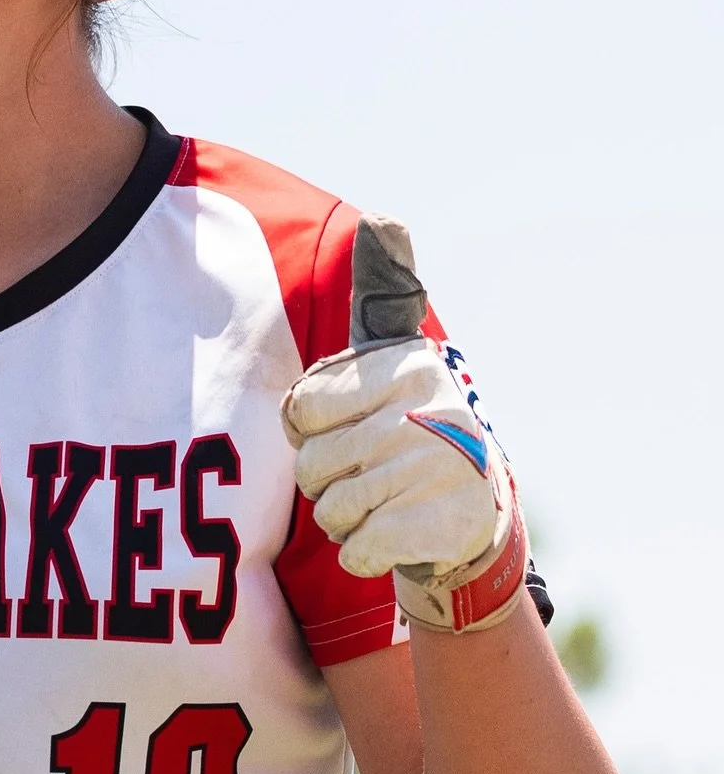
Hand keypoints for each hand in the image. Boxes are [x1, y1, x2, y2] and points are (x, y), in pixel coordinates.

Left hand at [279, 218, 526, 632]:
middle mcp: (429, 411)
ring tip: (384, 503)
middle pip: (310, 467)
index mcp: (407, 366)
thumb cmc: (412, 427)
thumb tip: (385, 219)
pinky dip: (364, 554)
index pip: (297, 411)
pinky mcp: (445, 526)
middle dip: (326, 482)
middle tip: (369, 474)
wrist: (475, 516)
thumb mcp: (396, 357)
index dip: (307, 430)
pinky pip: (357, 550)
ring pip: (331, 511)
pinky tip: (395, 536)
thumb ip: (383, 293)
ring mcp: (441, 470)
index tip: (344, 428)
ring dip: (345, 519)